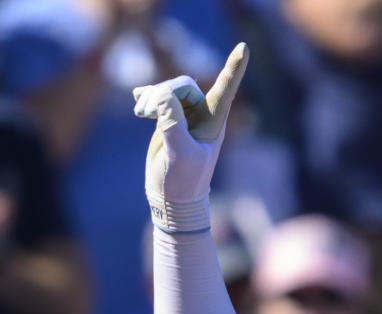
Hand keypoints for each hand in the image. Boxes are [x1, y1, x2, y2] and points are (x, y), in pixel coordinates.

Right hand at [132, 42, 247, 232]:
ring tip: (139, 111)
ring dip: (152, 96)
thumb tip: (161, 96)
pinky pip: (158, 99)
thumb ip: (172, 124)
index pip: (225, 90)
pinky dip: (147, 97)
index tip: (244, 48)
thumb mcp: (179, 154)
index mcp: (214, 122)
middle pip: (185, 85)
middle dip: (163, 92)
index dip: (233, 68)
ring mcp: (185, 116)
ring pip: (169, 90)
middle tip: (145, 110)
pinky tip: (137, 99)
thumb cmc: (184, 181)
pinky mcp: (168, 120)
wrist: (172, 198)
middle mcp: (203, 115)